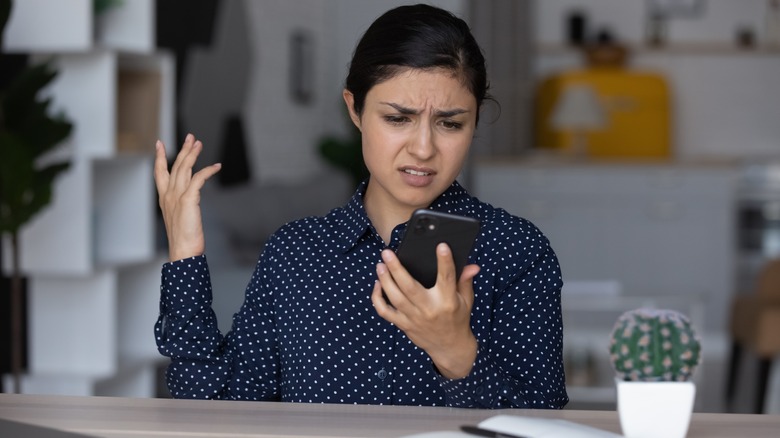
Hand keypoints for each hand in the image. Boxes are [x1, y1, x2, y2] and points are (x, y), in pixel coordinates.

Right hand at [154, 134, 220, 261]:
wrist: (183, 251)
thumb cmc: (183, 240)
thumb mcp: (180, 219)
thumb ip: (182, 206)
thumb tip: (190, 201)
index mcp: (164, 199)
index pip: (159, 173)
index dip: (159, 157)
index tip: (159, 143)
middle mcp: (168, 195)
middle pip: (174, 165)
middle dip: (182, 149)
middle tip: (190, 137)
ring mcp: (177, 196)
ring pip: (184, 168)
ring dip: (192, 154)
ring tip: (199, 143)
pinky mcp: (188, 199)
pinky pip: (198, 179)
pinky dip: (208, 170)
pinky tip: (217, 166)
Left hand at [371, 243, 480, 378]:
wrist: (450, 348)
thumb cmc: (458, 319)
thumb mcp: (466, 300)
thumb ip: (465, 281)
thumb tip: (472, 266)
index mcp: (448, 301)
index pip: (447, 278)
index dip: (445, 262)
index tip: (441, 246)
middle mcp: (429, 309)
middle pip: (409, 287)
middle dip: (396, 269)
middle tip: (387, 253)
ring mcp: (414, 318)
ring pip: (395, 298)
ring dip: (385, 281)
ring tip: (380, 265)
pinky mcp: (404, 325)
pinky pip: (386, 312)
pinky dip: (377, 299)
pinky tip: (377, 285)